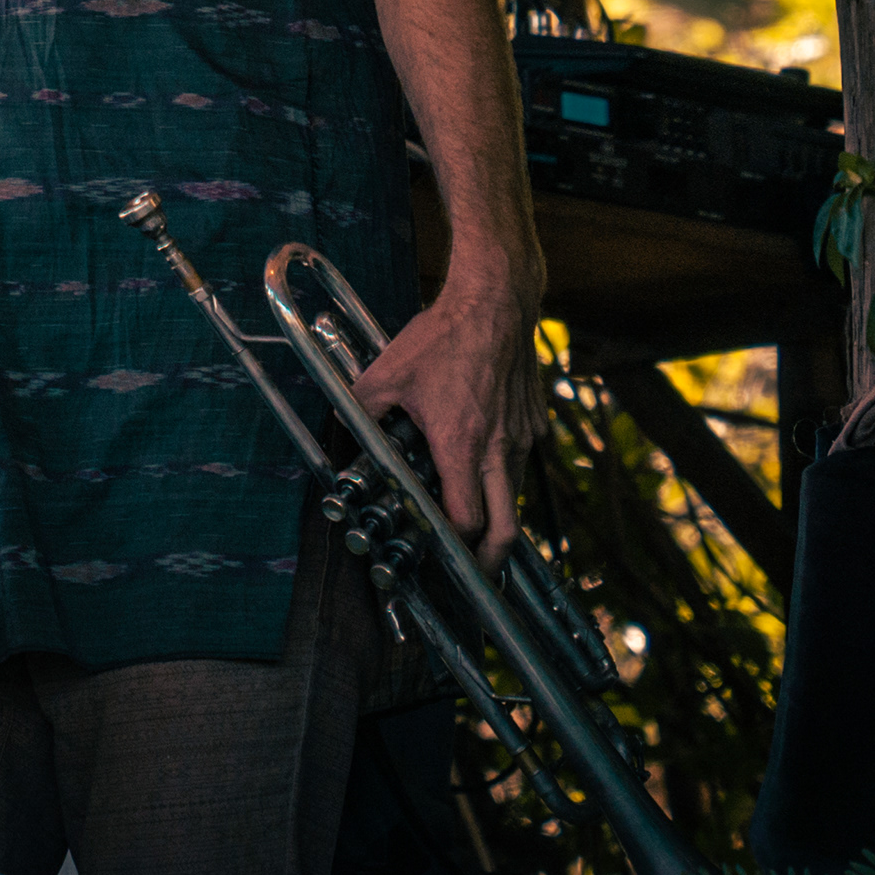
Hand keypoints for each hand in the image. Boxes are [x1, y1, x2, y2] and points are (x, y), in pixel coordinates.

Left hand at [347, 285, 541, 565]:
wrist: (495, 301)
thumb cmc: (442, 336)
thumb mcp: (386, 373)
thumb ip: (360, 409)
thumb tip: (341, 429)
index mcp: (461, 444)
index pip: (465, 519)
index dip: (455, 547)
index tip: (442, 558)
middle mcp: (498, 447)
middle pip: (506, 527)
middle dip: (492, 558)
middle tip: (478, 573)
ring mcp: (522, 435)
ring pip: (514, 494)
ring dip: (497, 515)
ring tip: (477, 526)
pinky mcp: (533, 421)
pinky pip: (521, 461)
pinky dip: (505, 475)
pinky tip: (484, 467)